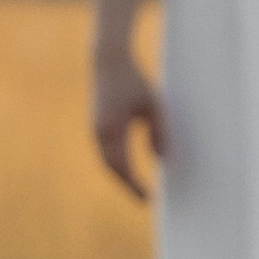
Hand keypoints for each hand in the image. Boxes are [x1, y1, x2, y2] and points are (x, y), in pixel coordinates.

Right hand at [92, 45, 164, 200]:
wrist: (109, 59)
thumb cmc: (134, 80)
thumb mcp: (154, 105)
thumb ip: (160, 133)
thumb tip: (163, 161)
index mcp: (112, 130)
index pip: (124, 167)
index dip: (136, 185)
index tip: (150, 198)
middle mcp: (99, 133)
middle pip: (113, 169)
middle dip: (129, 185)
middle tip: (146, 199)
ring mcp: (95, 129)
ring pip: (107, 161)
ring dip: (122, 176)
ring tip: (139, 188)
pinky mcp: (96, 124)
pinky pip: (106, 151)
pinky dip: (117, 164)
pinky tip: (129, 168)